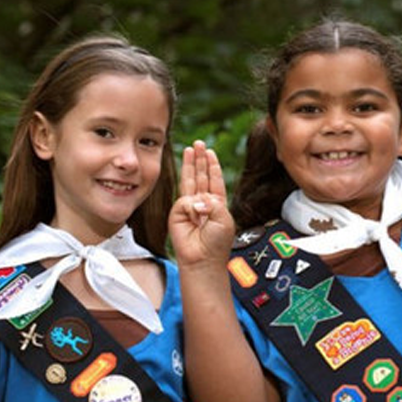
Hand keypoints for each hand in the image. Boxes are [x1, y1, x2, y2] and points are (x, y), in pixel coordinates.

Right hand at [169, 140, 234, 266]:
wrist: (203, 258)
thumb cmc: (216, 242)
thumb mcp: (223, 217)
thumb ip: (213, 202)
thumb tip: (196, 198)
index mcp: (217, 204)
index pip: (214, 181)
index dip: (212, 166)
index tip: (210, 152)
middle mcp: (203, 203)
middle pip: (201, 176)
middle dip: (200, 159)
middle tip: (199, 143)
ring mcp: (190, 207)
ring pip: (190, 180)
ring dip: (191, 163)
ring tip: (191, 148)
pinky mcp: (178, 212)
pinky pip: (185, 201)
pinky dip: (192, 207)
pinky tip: (195, 218)